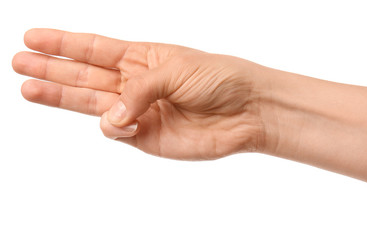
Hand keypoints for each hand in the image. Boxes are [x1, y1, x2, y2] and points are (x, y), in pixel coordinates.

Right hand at [13, 29, 265, 159]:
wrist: (247, 111)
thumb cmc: (219, 79)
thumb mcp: (175, 69)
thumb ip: (138, 90)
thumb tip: (113, 116)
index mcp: (143, 57)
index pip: (95, 48)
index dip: (64, 43)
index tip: (32, 37)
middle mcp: (136, 83)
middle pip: (84, 75)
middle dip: (51, 69)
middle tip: (19, 63)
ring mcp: (140, 111)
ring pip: (91, 104)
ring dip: (60, 96)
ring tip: (29, 88)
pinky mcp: (147, 137)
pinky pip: (116, 131)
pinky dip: (112, 125)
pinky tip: (119, 120)